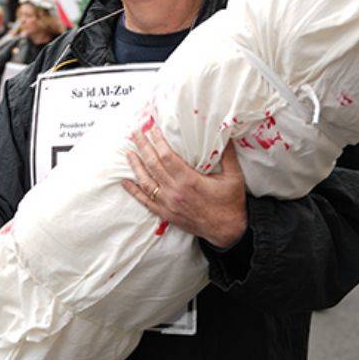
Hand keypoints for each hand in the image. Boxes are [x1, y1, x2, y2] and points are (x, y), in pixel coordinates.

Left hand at [123, 126, 246, 248]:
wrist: (227, 232)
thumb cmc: (230, 203)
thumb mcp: (234, 176)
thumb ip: (228, 154)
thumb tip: (226, 131)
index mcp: (189, 180)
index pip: (166, 156)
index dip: (157, 141)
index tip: (151, 128)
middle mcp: (175, 192)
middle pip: (153, 165)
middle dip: (143, 146)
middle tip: (134, 132)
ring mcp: (168, 204)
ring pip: (145, 182)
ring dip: (135, 166)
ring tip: (128, 152)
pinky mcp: (165, 214)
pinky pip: (145, 201)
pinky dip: (133, 191)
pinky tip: (124, 181)